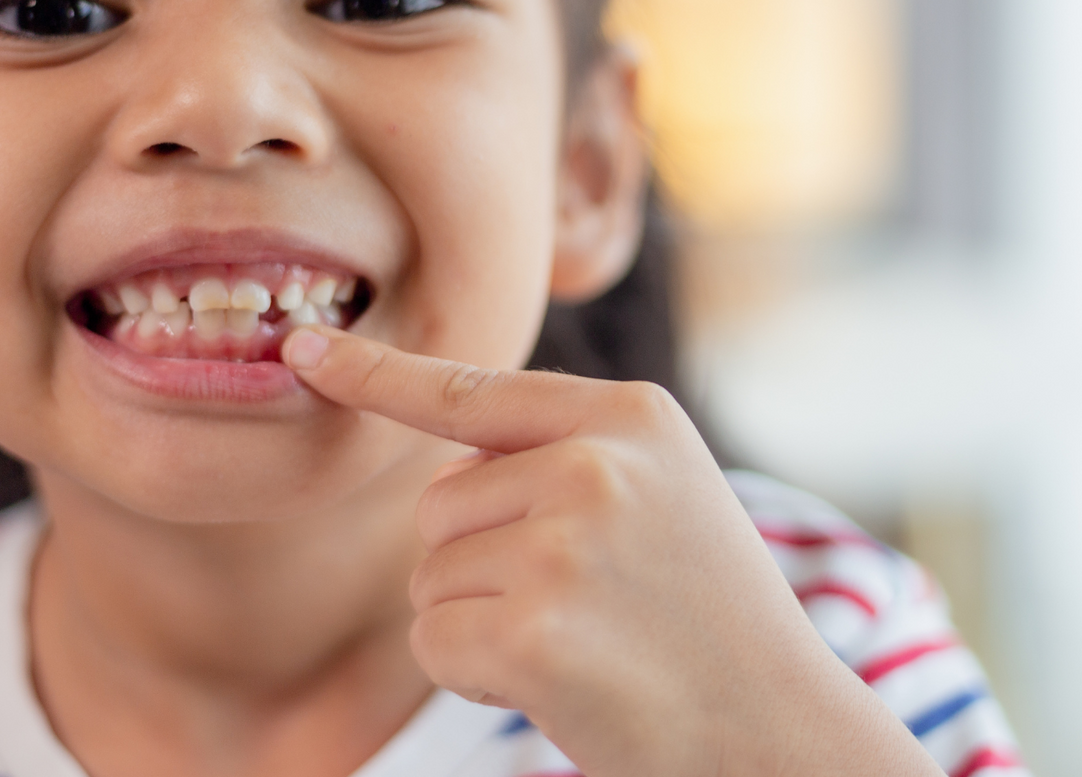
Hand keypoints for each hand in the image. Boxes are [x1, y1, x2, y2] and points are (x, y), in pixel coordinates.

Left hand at [282, 327, 942, 776]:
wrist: (778, 729)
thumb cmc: (709, 620)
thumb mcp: (665, 494)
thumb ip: (566, 457)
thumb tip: (440, 478)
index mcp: (631, 416)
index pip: (474, 389)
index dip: (378, 373)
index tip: (303, 351)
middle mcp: (595, 465)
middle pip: (437, 506)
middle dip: (482, 565)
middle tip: (585, 605)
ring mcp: (564, 547)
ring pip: (431, 577)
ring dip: (482, 623)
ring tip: (583, 641)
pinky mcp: (533, 633)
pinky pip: (434, 641)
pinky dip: (475, 675)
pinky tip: (561, 681)